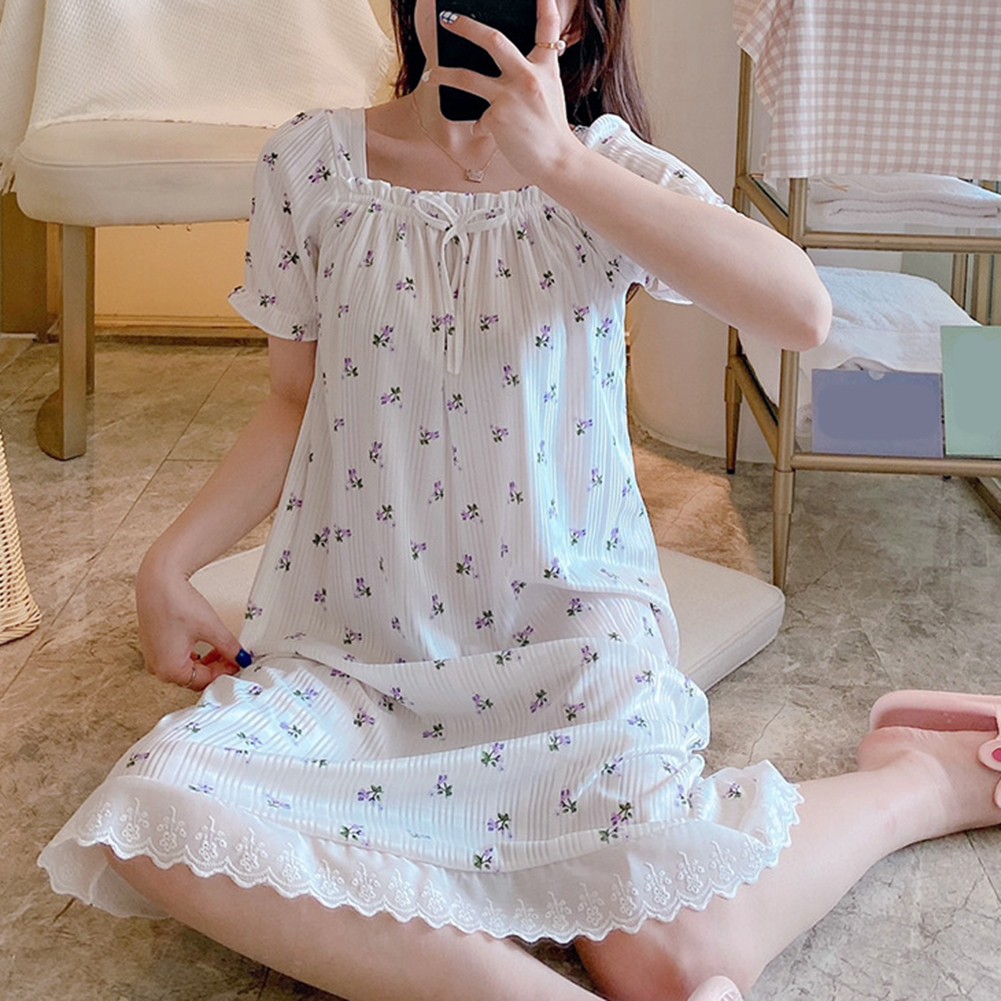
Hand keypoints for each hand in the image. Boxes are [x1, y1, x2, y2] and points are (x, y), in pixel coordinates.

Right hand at [136, 552, 245, 691]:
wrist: (158, 582)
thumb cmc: (177, 603)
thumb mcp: (211, 628)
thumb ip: (229, 648)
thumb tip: (241, 658)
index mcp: (169, 670)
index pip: (204, 681)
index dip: (225, 672)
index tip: (238, 663)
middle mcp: (157, 667)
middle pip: (194, 677)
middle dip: (215, 668)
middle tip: (233, 656)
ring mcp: (153, 657)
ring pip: (186, 668)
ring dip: (205, 662)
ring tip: (221, 649)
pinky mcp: (153, 645)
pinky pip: (175, 658)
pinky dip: (192, 655)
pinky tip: (205, 645)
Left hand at [433, 0, 581, 183]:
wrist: (556, 161)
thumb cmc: (551, 129)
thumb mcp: (550, 92)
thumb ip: (534, 73)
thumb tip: (510, 65)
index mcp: (544, 68)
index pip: (548, 29)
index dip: (545, 6)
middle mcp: (527, 76)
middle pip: (492, 41)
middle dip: (465, 27)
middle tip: (447, 20)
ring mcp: (510, 96)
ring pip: (466, 77)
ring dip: (443, 74)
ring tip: (431, 73)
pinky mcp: (497, 118)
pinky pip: (478, 119)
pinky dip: (480, 126)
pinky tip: (487, 132)